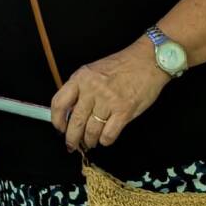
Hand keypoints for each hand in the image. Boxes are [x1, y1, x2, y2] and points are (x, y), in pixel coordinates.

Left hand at [51, 36, 169, 150]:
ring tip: (90, 142)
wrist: (148, 60)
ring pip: (91, 131)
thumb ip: (81, 88)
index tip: (59, 128)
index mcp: (82, 77)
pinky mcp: (124, 111)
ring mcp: (108, 101)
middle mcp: (93, 89)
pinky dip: (105, 140)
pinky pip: (108, 134)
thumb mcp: (94, 70)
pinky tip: (105, 139)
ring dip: (89, 141)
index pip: (59, 103)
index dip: (57, 120)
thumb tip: (70, 112)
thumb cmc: (123, 65)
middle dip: (72, 138)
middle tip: (72, 145)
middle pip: (75, 122)